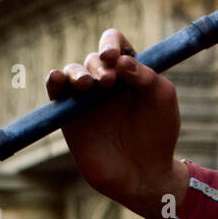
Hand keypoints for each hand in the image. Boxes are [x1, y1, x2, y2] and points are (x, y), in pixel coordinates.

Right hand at [45, 28, 188, 218]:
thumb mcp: (163, 100)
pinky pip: (56, 92)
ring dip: (78, 73)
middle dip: (99, 66)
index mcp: (129, 73)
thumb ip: (147, 76)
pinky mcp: (69, 117)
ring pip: (73, 71)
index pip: (115, 44)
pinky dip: (54, 80)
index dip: (112, 43)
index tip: (114, 56)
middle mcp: (106, 83)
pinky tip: (58, 78)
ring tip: (88, 85)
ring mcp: (86, 100)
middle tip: (108, 83)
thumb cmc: (158, 135)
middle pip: (93, 58)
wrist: (143, 175)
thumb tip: (121, 61)